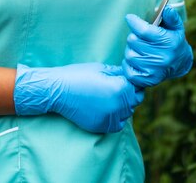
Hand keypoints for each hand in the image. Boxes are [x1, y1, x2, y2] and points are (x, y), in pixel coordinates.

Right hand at [14, 62, 143, 133]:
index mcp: (119, 89)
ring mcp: (109, 119)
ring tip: (109, 95)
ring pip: (127, 113)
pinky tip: (106, 107)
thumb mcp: (101, 68)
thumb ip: (119, 73)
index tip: (126, 78)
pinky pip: (117, 124)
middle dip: (128, 93)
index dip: (133, 82)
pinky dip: (116, 117)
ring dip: (123, 105)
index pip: (137, 88)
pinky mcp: (101, 127)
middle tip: (116, 85)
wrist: (59, 91)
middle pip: (134, 101)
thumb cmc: (79, 75)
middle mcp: (117, 107)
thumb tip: (131, 75)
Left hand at [122, 6, 192, 87]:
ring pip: (129, 54)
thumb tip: (166, 9)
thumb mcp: (175, 26)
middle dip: (134, 36)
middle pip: (133, 41)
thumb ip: (171, 16)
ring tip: (139, 49)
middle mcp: (162, 58)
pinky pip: (128, 70)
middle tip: (139, 37)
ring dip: (131, 49)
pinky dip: (128, 64)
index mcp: (168, 42)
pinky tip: (136, 60)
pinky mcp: (147, 80)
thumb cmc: (173, 40)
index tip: (130, 18)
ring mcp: (154, 70)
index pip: (143, 31)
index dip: (133, 22)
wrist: (180, 63)